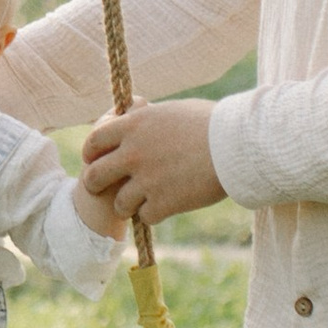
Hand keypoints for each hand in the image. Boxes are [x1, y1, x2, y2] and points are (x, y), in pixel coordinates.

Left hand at [81, 101, 227, 225]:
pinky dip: (154, 214)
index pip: (94, 141)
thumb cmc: (212, 122)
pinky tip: (165, 206)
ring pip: (119, 203)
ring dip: (128, 204)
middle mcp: (133, 153)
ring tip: (140, 201)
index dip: (91, 154)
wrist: (236, 145)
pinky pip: (146, 216)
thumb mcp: (170, 111)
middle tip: (104, 189)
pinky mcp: (163, 203)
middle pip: (95, 176)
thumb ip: (146, 119)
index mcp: (133, 125)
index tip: (94, 161)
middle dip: (96, 184)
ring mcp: (146, 180)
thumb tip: (134, 116)